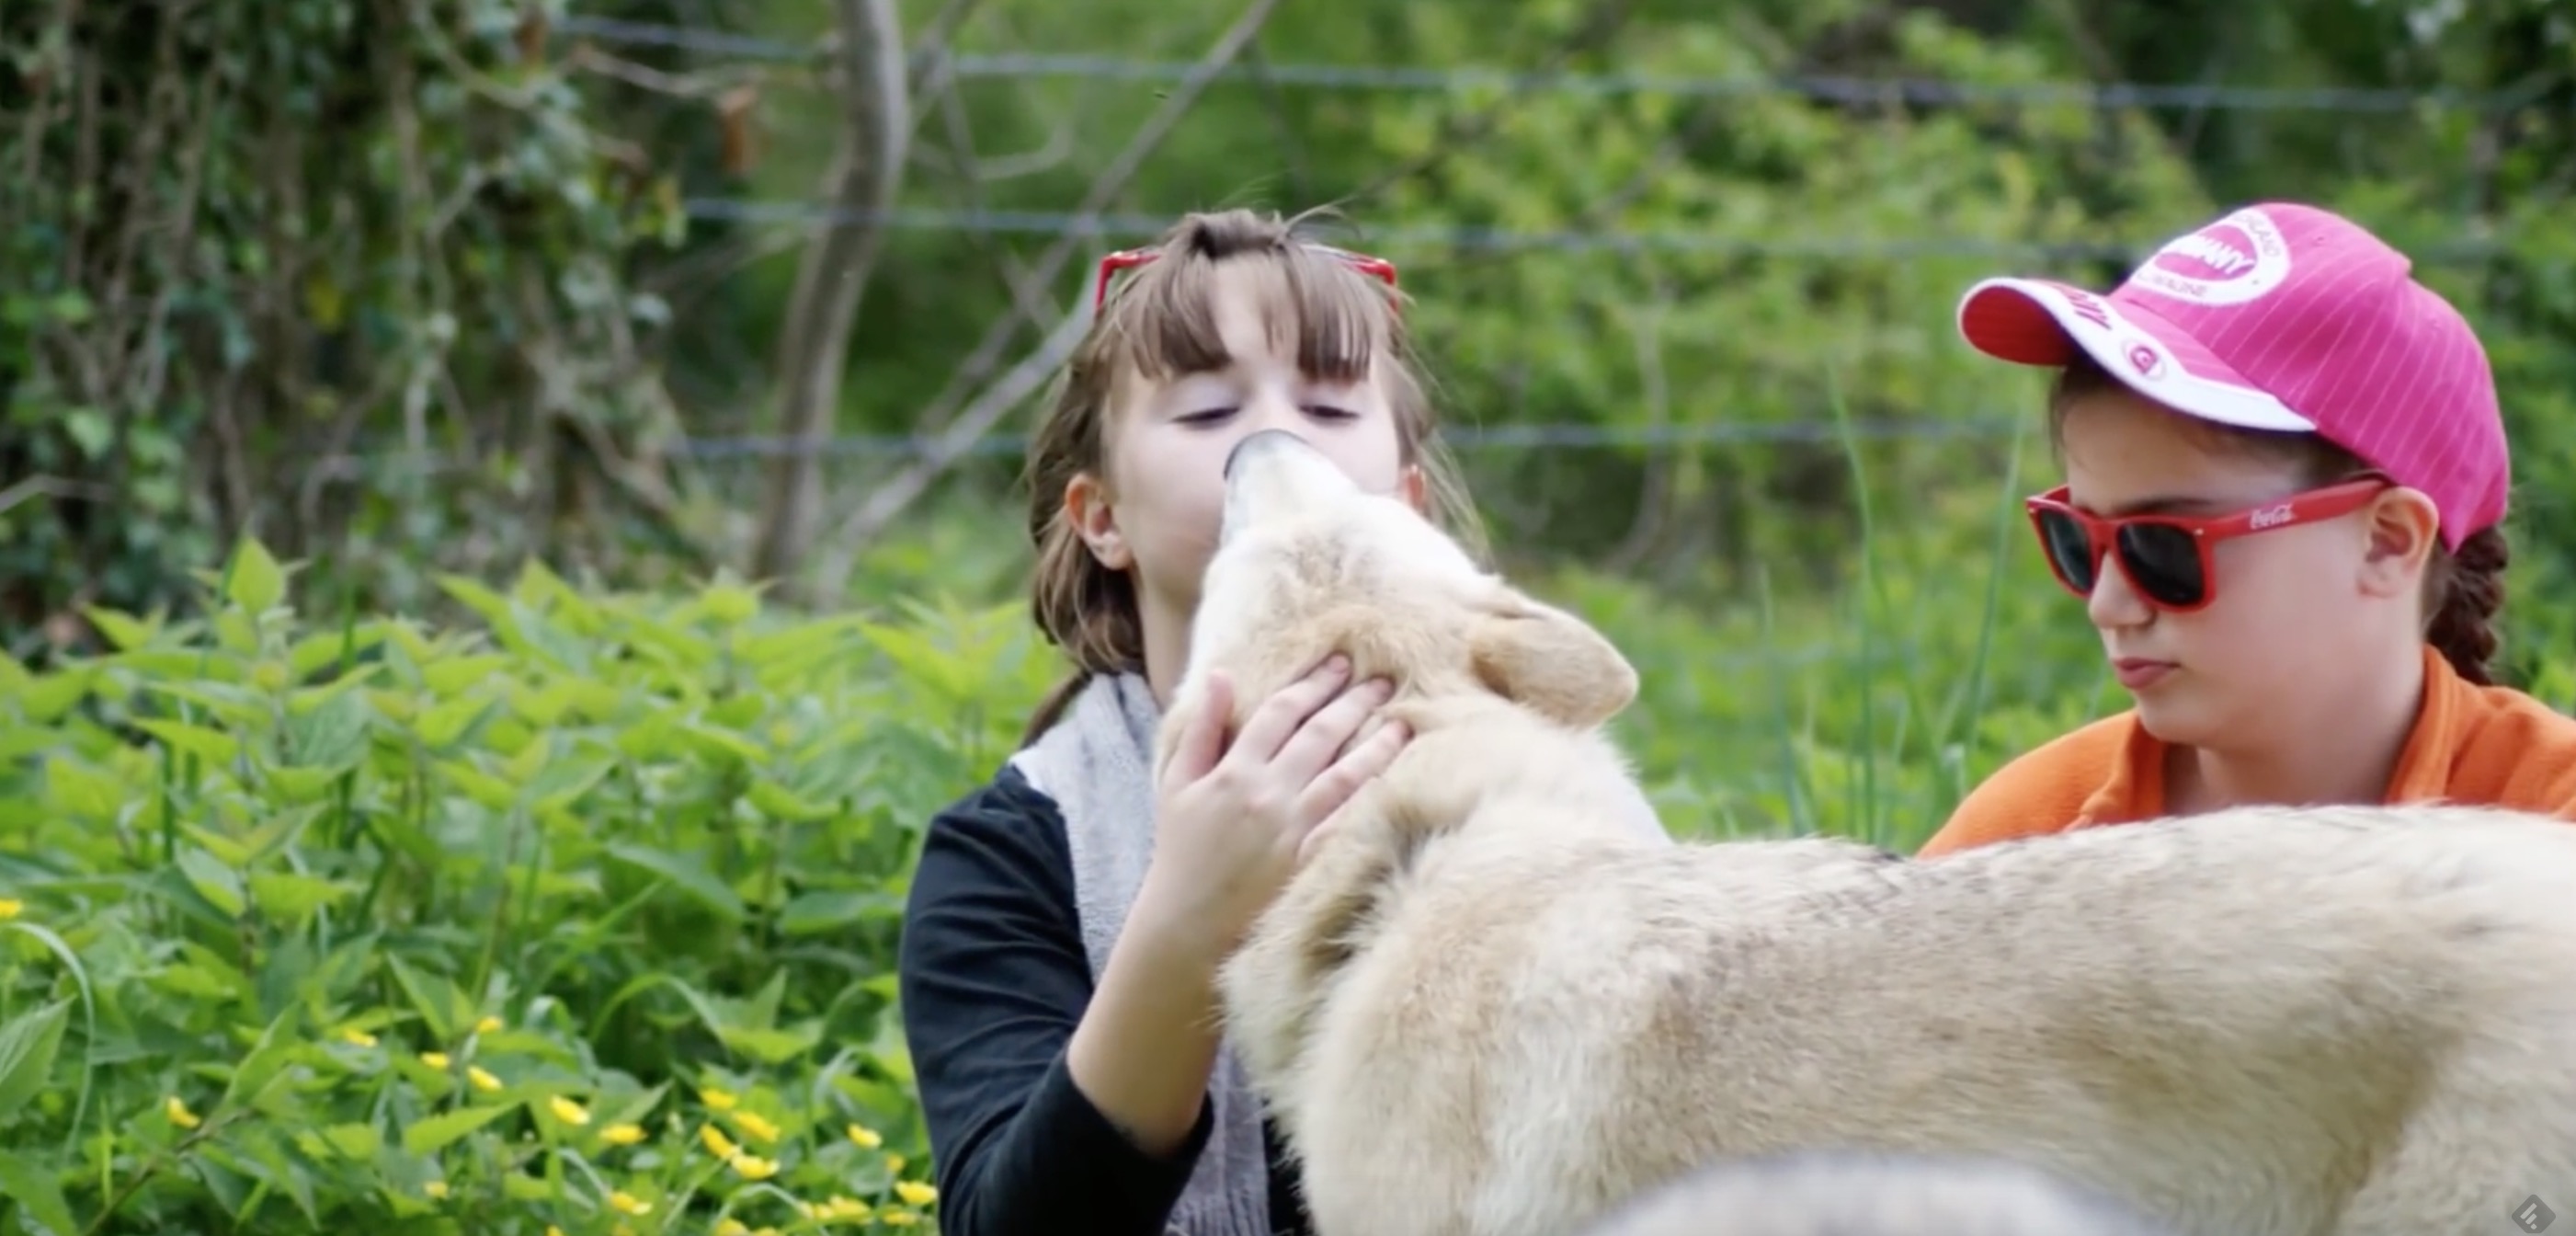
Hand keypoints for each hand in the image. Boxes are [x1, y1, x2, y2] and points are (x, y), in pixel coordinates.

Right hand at [1131, 654, 1409, 958]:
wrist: (1187, 917)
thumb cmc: (1180, 848)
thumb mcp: (1178, 782)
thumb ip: (1202, 727)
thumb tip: (1221, 675)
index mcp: (1234, 769)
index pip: (1281, 712)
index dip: (1312, 683)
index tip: (1338, 663)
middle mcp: (1267, 792)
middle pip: (1319, 734)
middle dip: (1352, 701)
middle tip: (1380, 678)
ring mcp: (1292, 826)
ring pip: (1345, 774)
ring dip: (1376, 744)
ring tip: (1402, 721)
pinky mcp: (1308, 858)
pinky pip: (1349, 820)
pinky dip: (1373, 797)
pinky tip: (1396, 778)